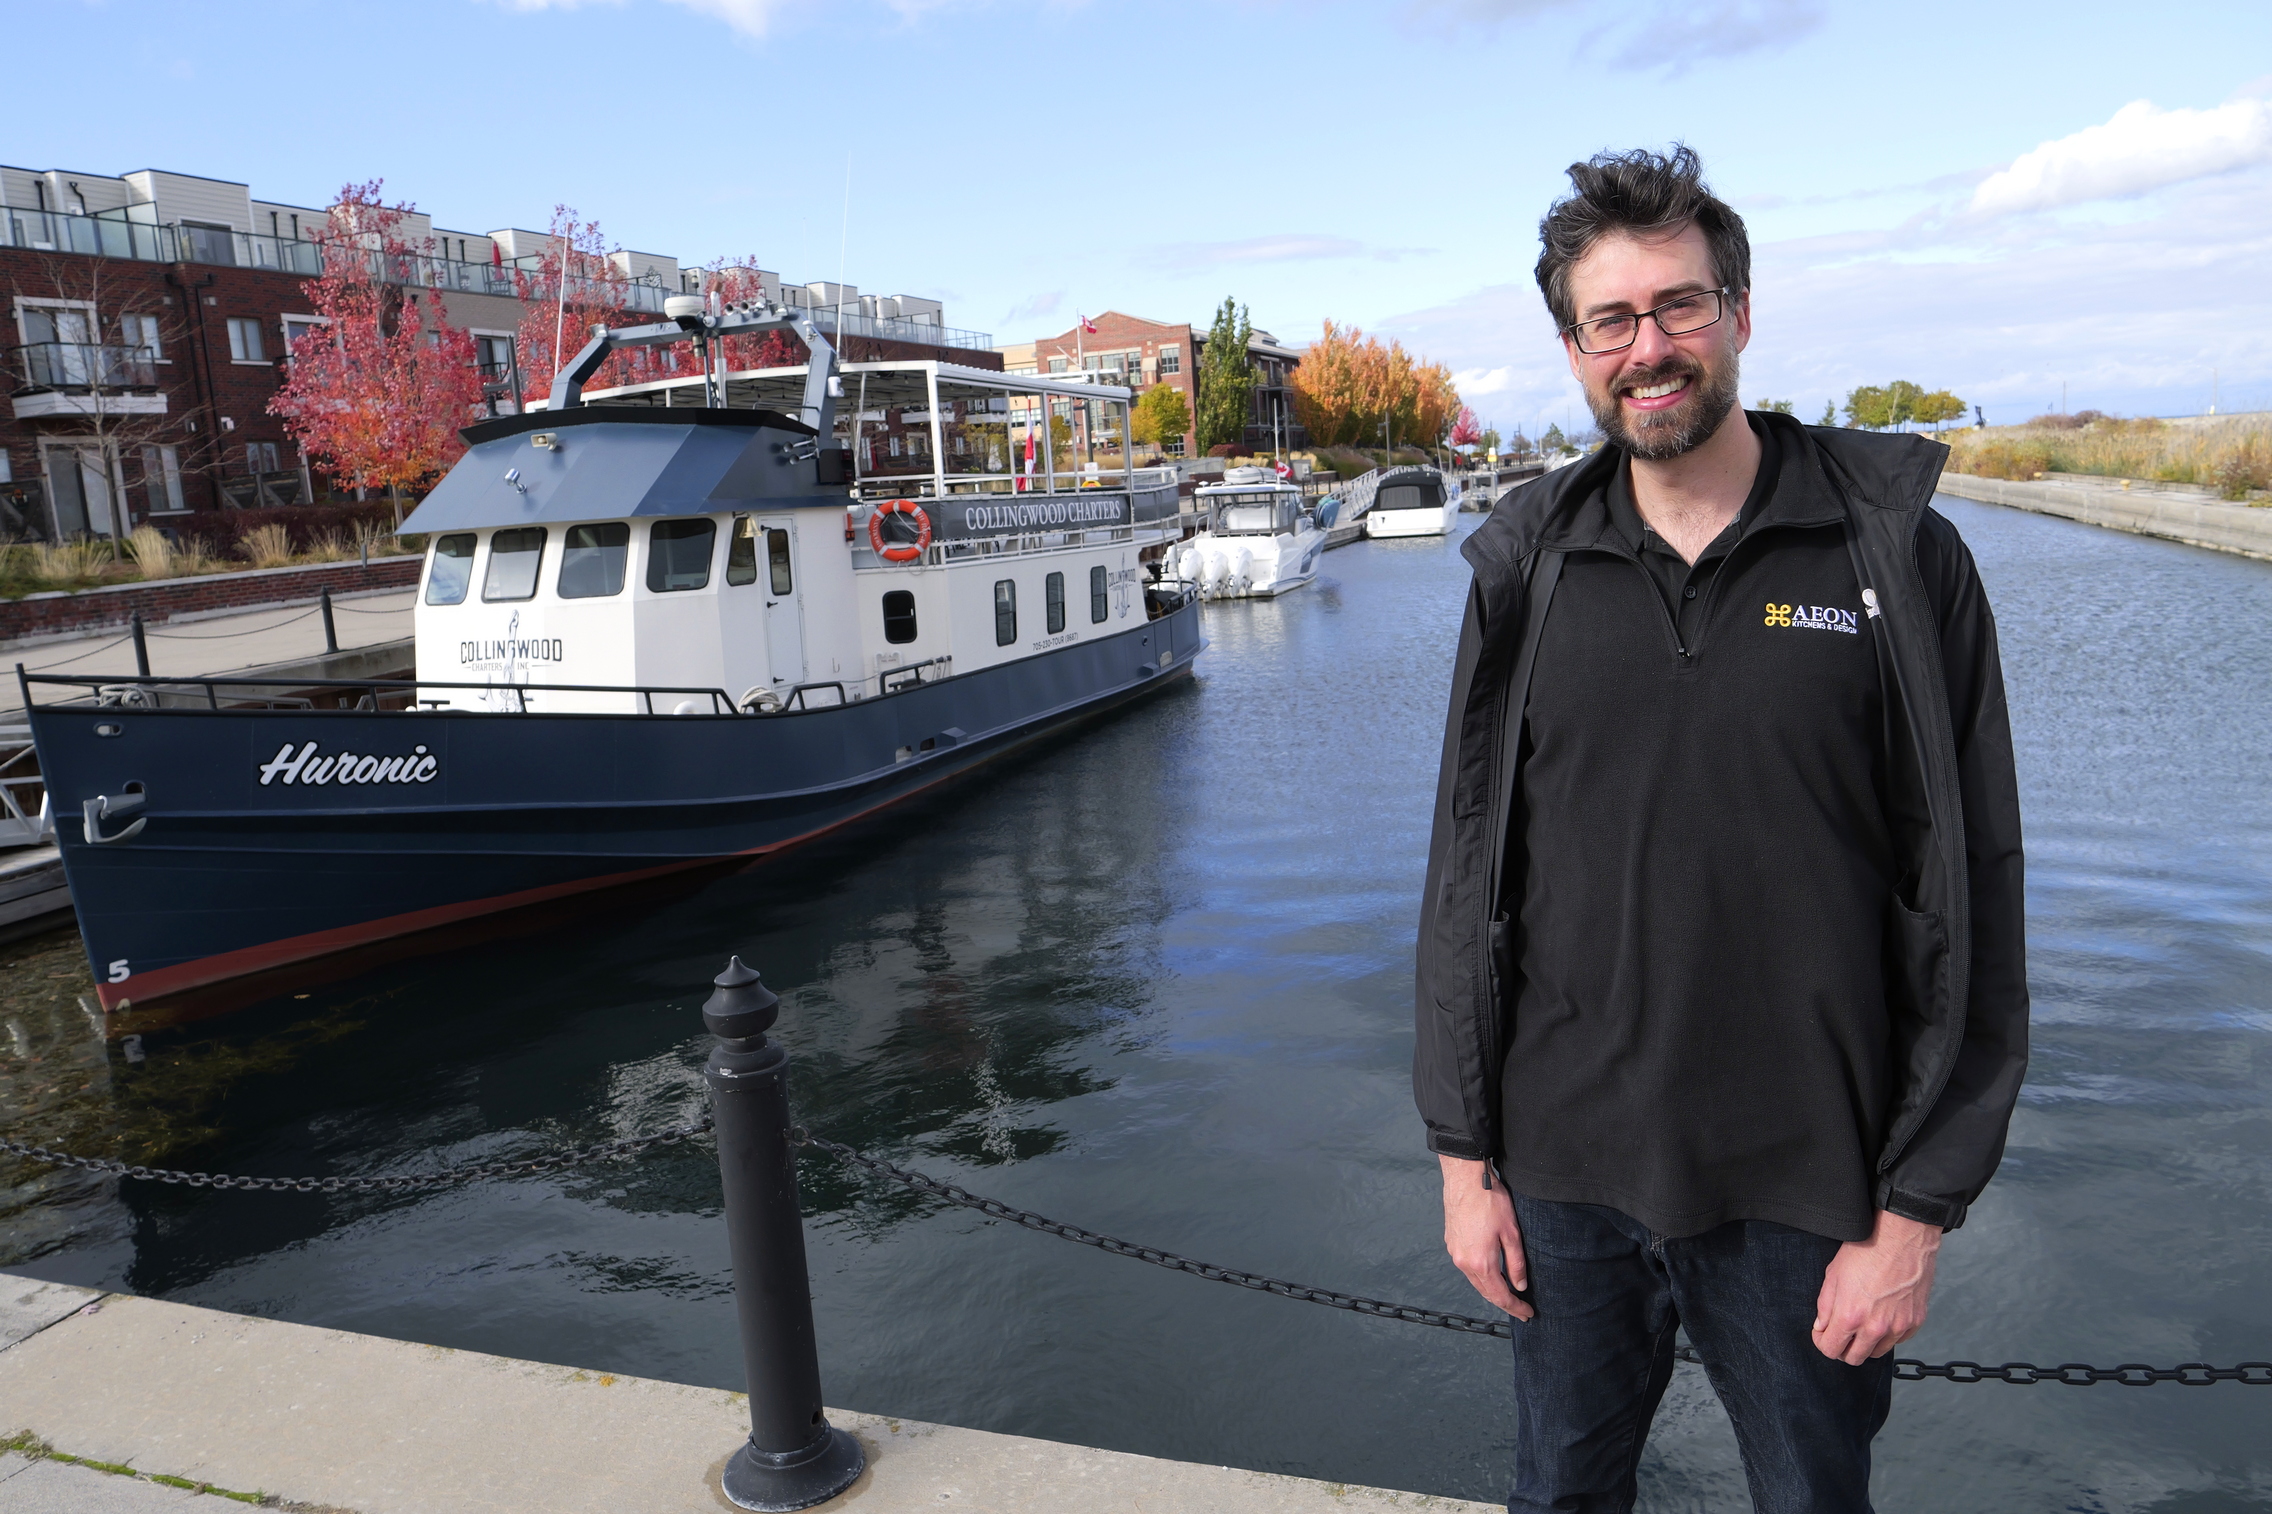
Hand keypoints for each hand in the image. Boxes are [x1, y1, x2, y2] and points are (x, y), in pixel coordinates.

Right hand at [1440, 1155, 1534, 1321]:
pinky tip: (1490, 1274)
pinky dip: (1480, 1277)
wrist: (1465, 1179)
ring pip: (1475, 1281)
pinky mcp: (1451, 1243)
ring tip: (1508, 1294)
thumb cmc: (1489, 1201)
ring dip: (1491, 1291)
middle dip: (1504, 1303)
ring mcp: (1455, 1253)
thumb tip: (1520, 1285)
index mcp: (1480, 1262)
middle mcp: (1464, 1262)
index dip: (1515, 1307)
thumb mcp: (1511, 1233)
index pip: (1500, 1296)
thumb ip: (1516, 1263)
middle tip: (1521, 1309)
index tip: (1527, 1314)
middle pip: (1485, 1292)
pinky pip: (1467, 1269)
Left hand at [1813, 1209, 1939, 1364]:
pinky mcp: (1915, 1321)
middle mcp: (1876, 1327)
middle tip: (1841, 1332)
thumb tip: (1822, 1326)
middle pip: (1854, 1358)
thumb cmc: (1868, 1249)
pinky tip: (1882, 1315)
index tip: (1822, 1333)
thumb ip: (1825, 1306)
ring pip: (1877, 1352)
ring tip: (1863, 1322)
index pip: (1830, 1350)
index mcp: (1851, 1316)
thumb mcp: (1834, 1274)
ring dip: (1866, 1343)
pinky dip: (1888, 1334)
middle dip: (1843, 1348)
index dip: (1822, 1342)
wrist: (1902, 1236)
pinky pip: (1898, 1340)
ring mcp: (1898, 1326)